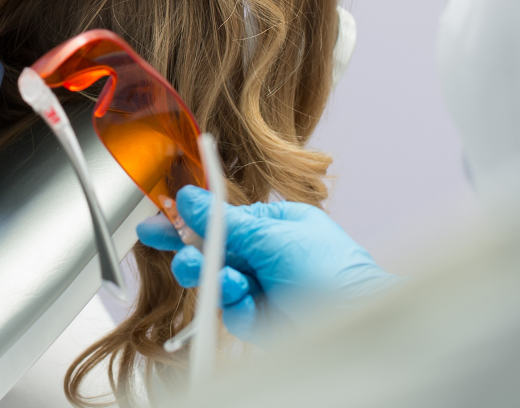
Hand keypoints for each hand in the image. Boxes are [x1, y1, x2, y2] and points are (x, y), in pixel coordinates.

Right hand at [137, 186, 398, 343]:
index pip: (223, 216)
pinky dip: (232, 305)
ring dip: (213, 277)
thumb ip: (226, 221)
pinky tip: (244, 300)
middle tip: (177, 252)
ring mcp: (263, 288)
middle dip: (193, 251)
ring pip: (216, 280)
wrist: (359, 323)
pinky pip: (229, 310)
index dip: (190, 217)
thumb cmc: (333, 271)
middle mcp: (266, 254)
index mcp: (274, 223)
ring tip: (223, 278)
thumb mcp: (275, 235)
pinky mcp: (260, 320)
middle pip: (213, 249)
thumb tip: (189, 196)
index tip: (159, 218)